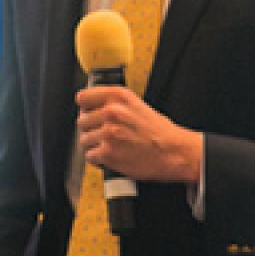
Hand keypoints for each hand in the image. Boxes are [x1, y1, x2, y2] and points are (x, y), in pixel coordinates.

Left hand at [75, 86, 202, 184]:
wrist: (173, 151)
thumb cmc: (160, 131)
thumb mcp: (138, 105)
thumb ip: (115, 104)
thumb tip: (93, 109)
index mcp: (119, 97)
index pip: (83, 98)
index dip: (86, 108)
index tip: (89, 112)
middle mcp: (111, 112)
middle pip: (81, 121)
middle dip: (91, 129)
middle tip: (105, 134)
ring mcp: (108, 133)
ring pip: (84, 140)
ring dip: (94, 145)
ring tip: (111, 146)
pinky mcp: (107, 153)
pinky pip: (90, 156)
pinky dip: (98, 158)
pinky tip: (111, 155)